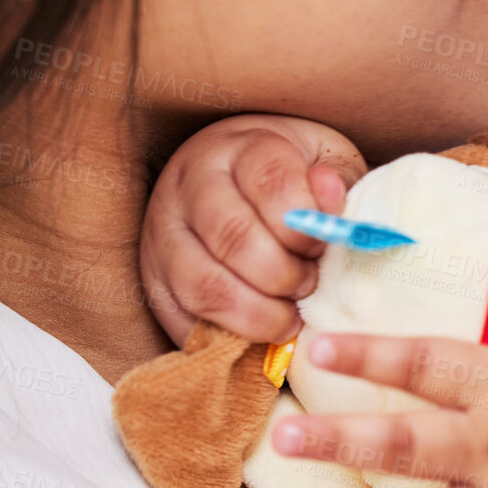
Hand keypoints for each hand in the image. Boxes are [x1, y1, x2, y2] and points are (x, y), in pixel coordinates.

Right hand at [141, 115, 364, 344]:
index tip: (322, 246)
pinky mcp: (153, 279)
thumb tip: (329, 197)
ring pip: (203, 286)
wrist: (229, 173)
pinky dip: (225, 339)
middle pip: (233, 237)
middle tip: (309, 285)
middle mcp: (191, 185)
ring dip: (257, 314)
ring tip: (288, 317)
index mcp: (240, 148)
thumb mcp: (322, 158)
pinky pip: (182, 321)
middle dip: (284, 274)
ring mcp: (164, 234)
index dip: (304, 225)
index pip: (270, 181)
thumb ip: (335, 179)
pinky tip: (258, 334)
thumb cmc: (288, 173)